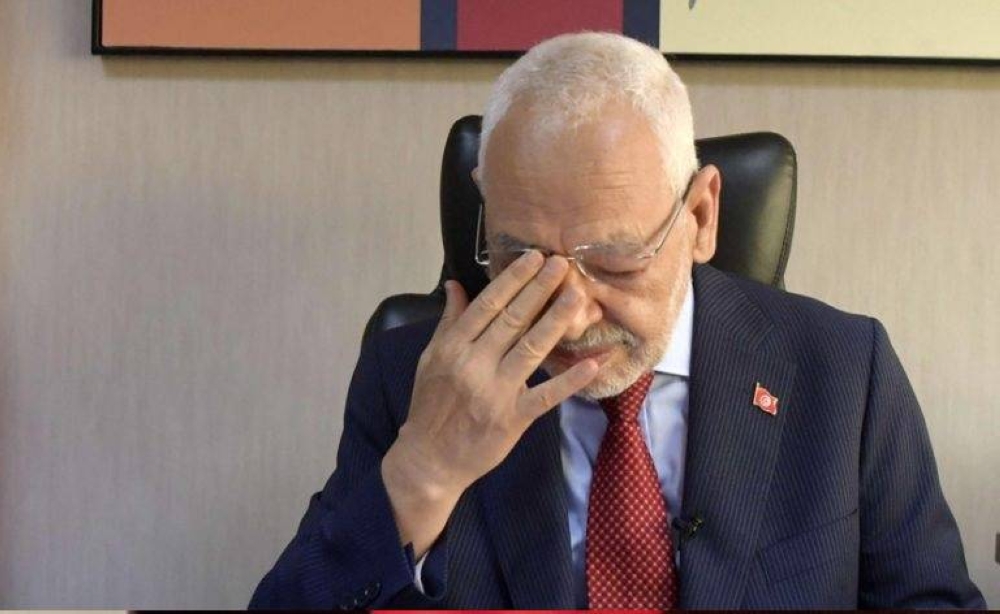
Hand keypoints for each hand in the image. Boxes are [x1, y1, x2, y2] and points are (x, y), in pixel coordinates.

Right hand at [381, 252, 597, 556]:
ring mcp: (495, 392)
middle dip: (540, 289)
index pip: (488, 305)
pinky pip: (546, 395)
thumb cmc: (430, 405)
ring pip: (531, 348)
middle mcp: (474, 364)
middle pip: (513, 319)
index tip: (533, 258)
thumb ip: (449, 321)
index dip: (513, 280)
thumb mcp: (431, 359)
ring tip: (577, 295)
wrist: (428, 459)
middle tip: (563, 264)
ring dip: (556, 319)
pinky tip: (592, 363)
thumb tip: (456, 284)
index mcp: (453, 347)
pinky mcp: (513, 418)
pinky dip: (570, 379)